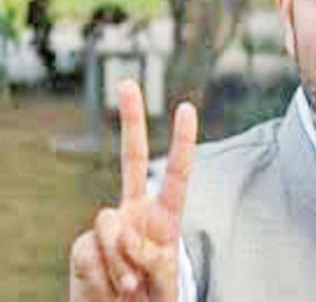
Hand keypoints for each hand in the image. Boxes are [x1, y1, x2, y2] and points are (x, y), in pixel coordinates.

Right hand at [70, 80, 197, 300]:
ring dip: (122, 263)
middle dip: (130, 120)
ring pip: (110, 225)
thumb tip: (120, 229)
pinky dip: (102, 277)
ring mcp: (107, 227)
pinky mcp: (83, 246)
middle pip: (132, 159)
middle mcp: (135, 213)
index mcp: (164, 218)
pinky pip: (90, 253)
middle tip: (127, 81)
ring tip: (129, 288)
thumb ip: (152, 255)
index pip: (177, 174)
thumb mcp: (165, 280)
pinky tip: (107, 288)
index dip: (182, 142)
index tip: (186, 107)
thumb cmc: (151, 300)